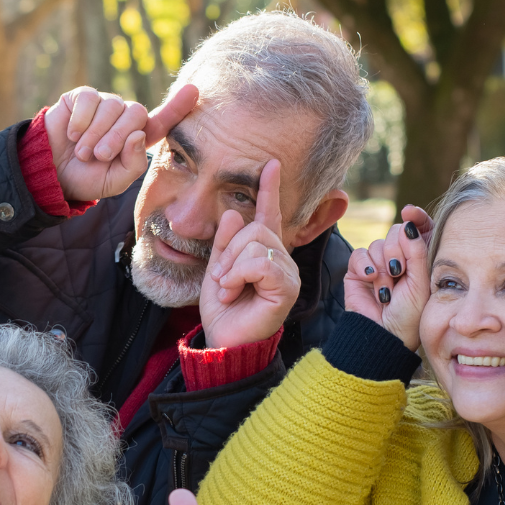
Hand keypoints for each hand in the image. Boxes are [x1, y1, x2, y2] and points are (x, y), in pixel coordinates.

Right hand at [45, 82, 198, 201]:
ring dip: (96, 133)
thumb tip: (138, 134)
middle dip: (117, 137)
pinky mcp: (83, 97)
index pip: (163, 121)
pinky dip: (81, 120)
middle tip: (100, 156)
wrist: (52, 173)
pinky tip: (72, 134)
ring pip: (112, 107)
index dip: (177, 106)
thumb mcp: (114, 181)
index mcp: (138, 138)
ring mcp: (105, 105)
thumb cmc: (87, 178)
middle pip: (136, 114)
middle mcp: (124, 118)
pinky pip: (90, 99)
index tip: (193, 90)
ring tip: (83, 152)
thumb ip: (133, 164)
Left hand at [199, 159, 299, 348]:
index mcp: (264, 252)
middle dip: (229, 251)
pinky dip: (239, 275)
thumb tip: (232, 212)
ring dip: (231, 266)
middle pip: (255, 228)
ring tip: (228, 288)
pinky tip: (234, 291)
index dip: (269, 190)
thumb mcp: (217, 268)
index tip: (271, 164)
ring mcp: (287, 272)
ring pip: (256, 243)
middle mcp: (281, 259)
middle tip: (222, 279)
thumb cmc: (224, 309)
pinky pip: (261, 263)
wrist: (224, 339)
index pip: (269, 215)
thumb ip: (224, 242)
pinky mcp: (287, 287)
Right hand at [343, 205, 431, 350]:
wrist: (383, 334)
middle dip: (397, 250)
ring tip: (386, 289)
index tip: (410, 212)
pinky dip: (365, 266)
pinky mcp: (358, 271)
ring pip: (378, 244)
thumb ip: (417, 250)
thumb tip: (409, 223)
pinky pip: (359, 254)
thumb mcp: (420, 281)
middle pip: (395, 232)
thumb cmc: (408, 314)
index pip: (419, 229)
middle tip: (398, 272)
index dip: (416, 218)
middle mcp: (399, 259)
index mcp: (420, 259)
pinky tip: (371, 280)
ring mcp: (378, 264)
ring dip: (382, 267)